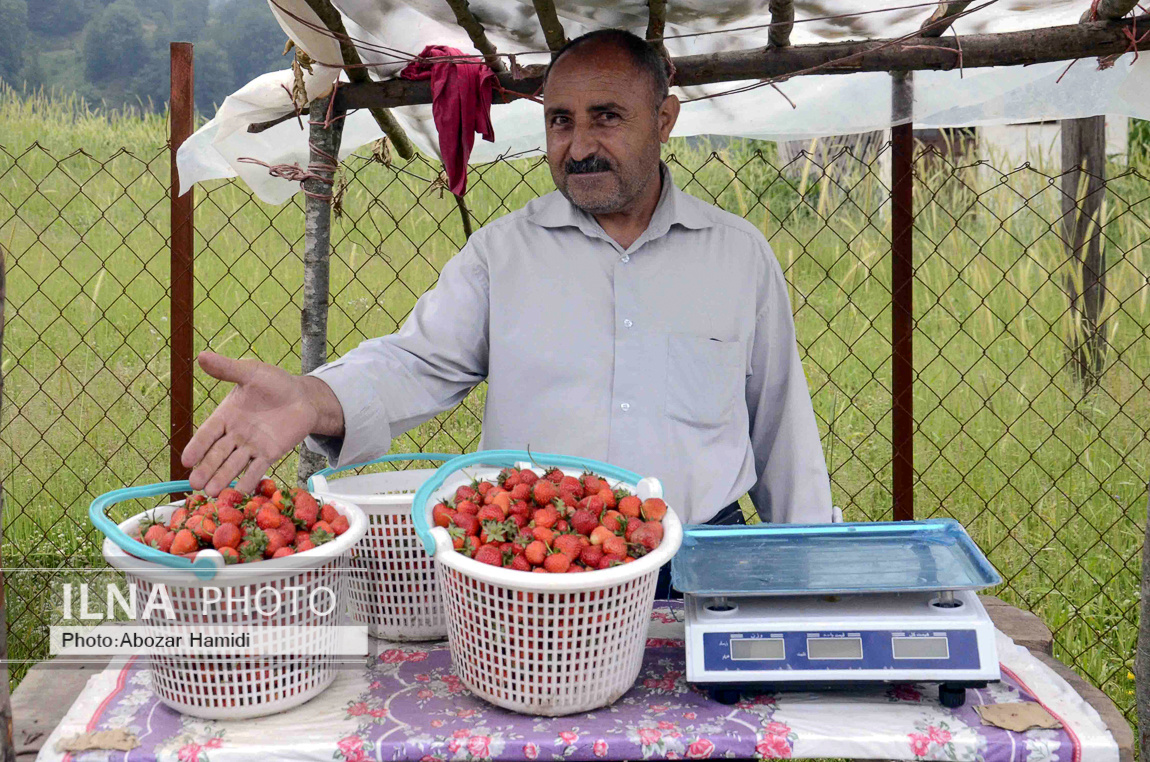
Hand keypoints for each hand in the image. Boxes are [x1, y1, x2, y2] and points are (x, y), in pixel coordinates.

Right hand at [180, 351, 343, 495]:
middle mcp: (235, 434)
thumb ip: (228, 369)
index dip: (197, 447)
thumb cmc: (274, 383)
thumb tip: (201, 356)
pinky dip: (248, 481)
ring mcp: (251, 446)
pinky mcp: (269, 453)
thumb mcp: (251, 373)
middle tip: (195, 484)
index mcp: (226, 415)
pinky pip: (256, 469)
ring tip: (211, 492)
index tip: (186, 460)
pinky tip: (240, 492)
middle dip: (206, 469)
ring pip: (233, 465)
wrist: (303, 396)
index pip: (207, 433)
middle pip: (217, 454)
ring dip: (222, 478)